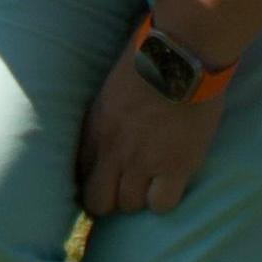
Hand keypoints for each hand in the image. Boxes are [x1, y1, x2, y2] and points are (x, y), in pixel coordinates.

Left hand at [73, 27, 227, 220]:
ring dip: (139, 199)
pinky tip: (170, 184)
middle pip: (99, 202)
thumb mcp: (111, 89)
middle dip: (110, 201)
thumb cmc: (149, 61)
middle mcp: (113, 150)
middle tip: (125, 190)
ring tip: (151, 184)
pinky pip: (161, 205)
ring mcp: (144, 161)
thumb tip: (107, 135)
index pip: (80, 174)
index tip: (104, 180)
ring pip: (130, 206)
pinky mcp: (176, 167)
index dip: (93, 181)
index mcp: (95, 128)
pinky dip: (164, 200)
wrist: (181, 55)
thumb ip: (105, 117)